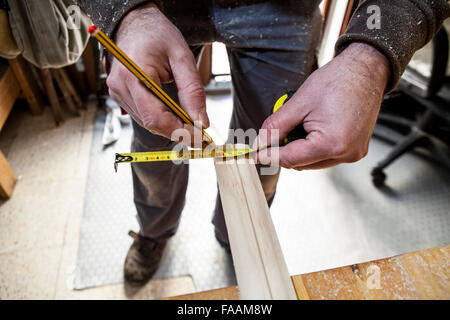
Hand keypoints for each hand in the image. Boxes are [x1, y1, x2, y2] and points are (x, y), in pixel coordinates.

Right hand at [106, 3, 208, 141]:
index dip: (179, 131)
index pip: (156, 117)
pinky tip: (173, 114)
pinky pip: (141, 115)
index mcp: (135, 74)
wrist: (136, 22)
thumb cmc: (157, 34)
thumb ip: (193, 91)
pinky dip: (160, 119)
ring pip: (146, 122)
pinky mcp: (119, 94)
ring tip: (189, 123)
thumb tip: (200, 122)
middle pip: (151, 123)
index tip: (199, 136)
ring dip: (169, 126)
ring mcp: (117, 91)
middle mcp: (121, 86)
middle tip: (200, 134)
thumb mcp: (183, 58)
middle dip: (177, 131)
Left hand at [256, 42, 389, 169]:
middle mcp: (345, 154)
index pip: (290, 159)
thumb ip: (276, 126)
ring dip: (299, 149)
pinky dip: (313, 147)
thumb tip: (260, 143)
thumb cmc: (338, 80)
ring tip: (301, 124)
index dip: (269, 156)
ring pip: (312, 162)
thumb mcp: (299, 103)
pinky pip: (326, 156)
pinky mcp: (356, 150)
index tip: (255, 153)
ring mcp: (353, 154)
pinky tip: (312, 128)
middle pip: (300, 164)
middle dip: (284, 150)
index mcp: (332, 144)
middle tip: (276, 132)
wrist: (366, 69)